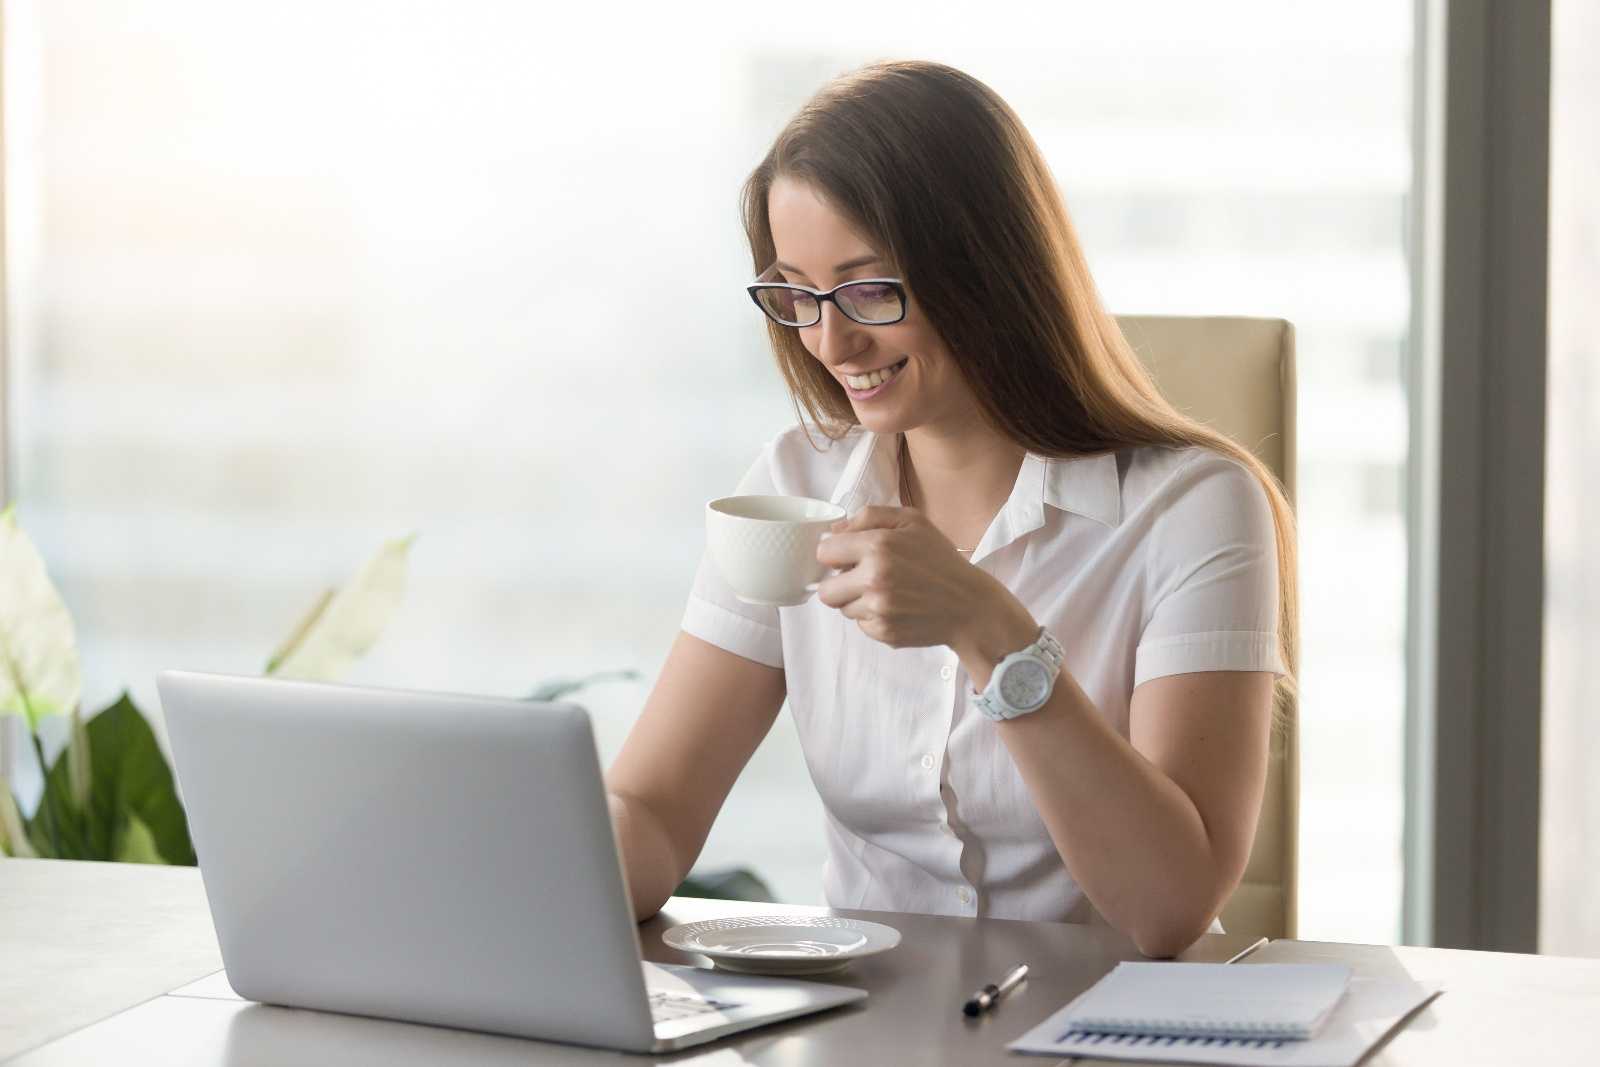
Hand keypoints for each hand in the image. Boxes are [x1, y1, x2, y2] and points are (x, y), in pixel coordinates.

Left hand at [814, 505, 1004, 651]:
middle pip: (825, 590)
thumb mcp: (912, 521)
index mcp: (877, 546)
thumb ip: (869, 516)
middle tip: (862, 579)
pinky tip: (896, 608)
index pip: (824, 553)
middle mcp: (873, 579)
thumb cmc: (940, 559)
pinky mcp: (883, 632)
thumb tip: (833, 531)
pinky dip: (873, 618)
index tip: (848, 556)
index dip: (835, 554)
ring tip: (887, 593)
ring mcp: (878, 609)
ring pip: (843, 609)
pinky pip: (861, 625)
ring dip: (858, 602)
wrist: (969, 604)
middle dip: (839, 584)